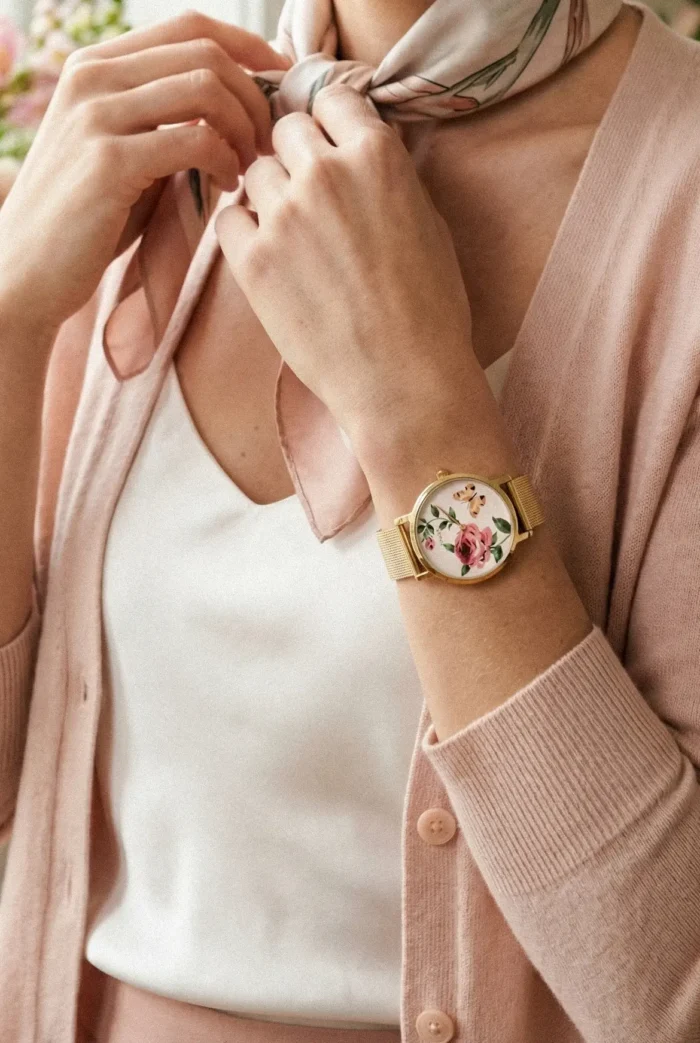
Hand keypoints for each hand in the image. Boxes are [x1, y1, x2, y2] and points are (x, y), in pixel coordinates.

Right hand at [0, 10, 289, 332]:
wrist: (28, 272)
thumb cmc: (86, 221)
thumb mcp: (124, 152)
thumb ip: (165, 122)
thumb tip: (235, 108)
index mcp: (96, 66)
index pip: (189, 27)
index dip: (247, 47)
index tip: (278, 82)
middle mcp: (93, 77)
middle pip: (206, 52)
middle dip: (254, 94)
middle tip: (268, 140)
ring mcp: (97, 115)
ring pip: (205, 88)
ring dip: (244, 127)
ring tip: (247, 165)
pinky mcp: (109, 161)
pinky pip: (194, 140)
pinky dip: (224, 161)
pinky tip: (226, 187)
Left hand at [214, 83, 475, 450]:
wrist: (404, 379)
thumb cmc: (430, 310)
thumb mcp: (427, 222)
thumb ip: (386, 177)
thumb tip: (358, 154)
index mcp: (376, 155)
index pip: (331, 98)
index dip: (329, 124)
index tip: (329, 147)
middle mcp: (325, 172)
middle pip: (286, 130)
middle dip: (296, 157)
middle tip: (310, 198)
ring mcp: (284, 214)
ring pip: (256, 173)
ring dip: (270, 195)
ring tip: (294, 239)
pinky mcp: (253, 259)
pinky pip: (229, 219)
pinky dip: (244, 232)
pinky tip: (270, 260)